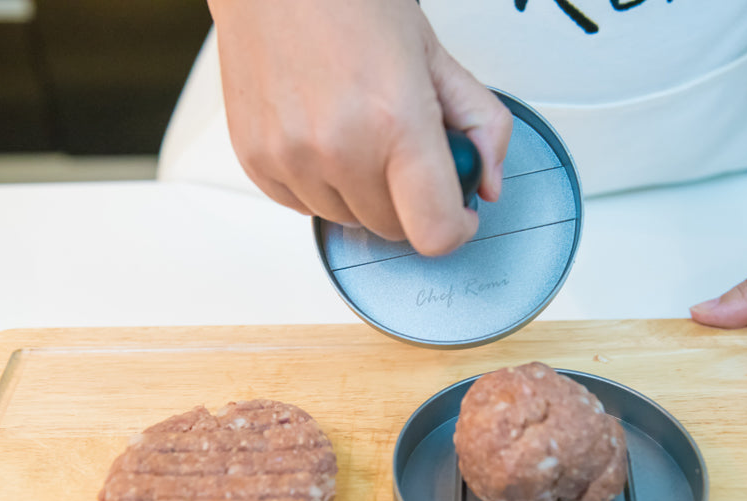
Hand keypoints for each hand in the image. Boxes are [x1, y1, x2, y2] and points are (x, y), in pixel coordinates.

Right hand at [207, 0, 511, 255]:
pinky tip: (324, 137)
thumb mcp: (435, 54)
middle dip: (409, 203)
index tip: (456, 214)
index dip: (455, 230)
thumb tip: (489, 178)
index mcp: (394, 120)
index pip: (433, 231)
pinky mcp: (257, 160)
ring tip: (359, 133)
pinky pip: (303, 205)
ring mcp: (290, 158)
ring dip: (362, 195)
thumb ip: (480, 121)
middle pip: (391, 230)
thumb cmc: (349, 1)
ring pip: (345, 220)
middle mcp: (338, 147)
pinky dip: (321, 185)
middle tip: (406, 153)